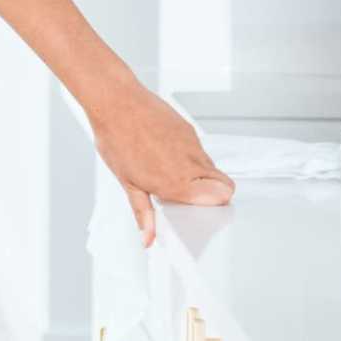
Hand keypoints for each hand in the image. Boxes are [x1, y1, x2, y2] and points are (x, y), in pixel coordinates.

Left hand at [78, 70, 233, 245]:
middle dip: (214, 194)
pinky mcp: (189, 130)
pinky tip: (166, 153)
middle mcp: (191, 164)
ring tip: (171, 172)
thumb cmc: (117, 139)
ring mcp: (192, 145)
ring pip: (211, 167)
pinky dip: (190, 157)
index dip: (215, 208)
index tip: (201, 211)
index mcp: (177, 182)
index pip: (221, 199)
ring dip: (200, 175)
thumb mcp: (128, 183)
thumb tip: (148, 239)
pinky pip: (199, 150)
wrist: (115, 102)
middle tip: (192, 195)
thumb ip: (143, 213)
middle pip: (224, 185)